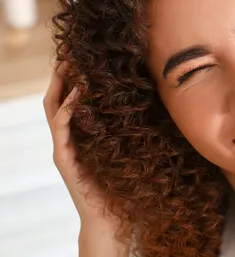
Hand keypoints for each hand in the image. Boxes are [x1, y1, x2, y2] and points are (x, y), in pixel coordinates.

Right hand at [43, 61, 112, 224]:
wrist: (108, 216)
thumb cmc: (119, 182)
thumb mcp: (123, 147)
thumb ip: (125, 126)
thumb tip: (149, 101)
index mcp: (79, 132)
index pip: (69, 96)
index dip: (72, 75)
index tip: (82, 53)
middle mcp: (66, 137)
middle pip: (56, 97)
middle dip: (61, 73)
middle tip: (70, 50)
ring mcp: (62, 146)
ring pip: (53, 107)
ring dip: (60, 84)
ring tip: (69, 63)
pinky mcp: (64, 158)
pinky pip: (61, 127)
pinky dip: (67, 108)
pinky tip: (77, 93)